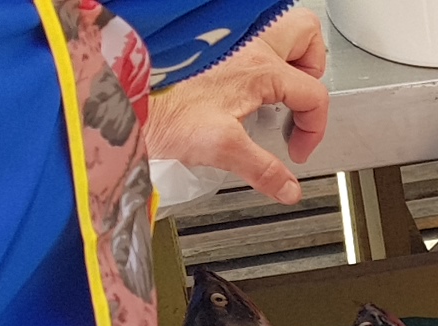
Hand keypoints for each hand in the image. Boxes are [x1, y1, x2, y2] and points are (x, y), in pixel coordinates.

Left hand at [146, 9, 329, 204]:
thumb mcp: (220, 147)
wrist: (123, 91)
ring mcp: (230, 35)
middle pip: (306, 37)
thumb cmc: (162, 109)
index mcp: (261, 68)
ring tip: (277, 82)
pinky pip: (249, 32)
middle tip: (298, 98)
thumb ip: (262, 169)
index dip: (313, 128)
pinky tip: (241, 77)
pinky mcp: (211, 38)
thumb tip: (288, 189)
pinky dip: (255, 50)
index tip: (296, 148)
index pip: (314, 94)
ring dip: (287, 51)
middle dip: (311, 69)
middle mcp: (249, 41)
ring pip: (279, 24)